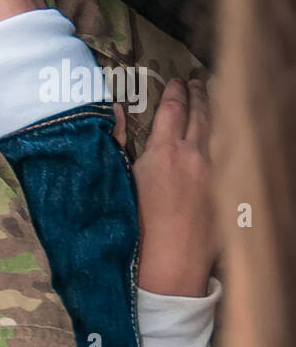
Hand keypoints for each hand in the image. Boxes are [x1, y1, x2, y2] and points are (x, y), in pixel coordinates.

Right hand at [121, 77, 216, 296]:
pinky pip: (230, 157)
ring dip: (216, 112)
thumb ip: (117, 143)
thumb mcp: (118, 182)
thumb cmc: (134, 228)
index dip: (174, 92)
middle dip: (199, 95)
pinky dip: (227, 139)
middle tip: (197, 81)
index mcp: (164, 153)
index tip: (176, 81)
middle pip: (201, 116)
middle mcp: (194, 158)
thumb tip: (118, 111)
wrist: (167, 265)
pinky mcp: (226, 193)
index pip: (172, 110)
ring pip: (220, 134)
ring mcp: (214, 175)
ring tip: (213, 99)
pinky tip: (225, 137)